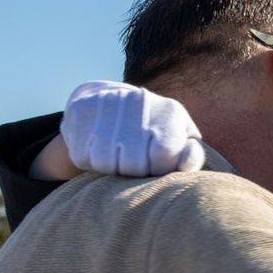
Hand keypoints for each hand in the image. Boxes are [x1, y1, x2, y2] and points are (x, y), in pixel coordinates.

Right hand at [61, 81, 204, 176]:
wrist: (115, 100)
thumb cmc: (156, 131)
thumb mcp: (180, 141)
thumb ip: (190, 157)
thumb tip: (187, 158)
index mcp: (170, 113)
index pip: (163, 156)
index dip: (158, 170)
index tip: (155, 166)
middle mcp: (138, 103)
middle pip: (133, 164)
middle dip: (134, 173)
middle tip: (136, 165)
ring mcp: (107, 105)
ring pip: (104, 163)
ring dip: (110, 170)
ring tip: (118, 159)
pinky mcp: (81, 110)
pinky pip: (81, 157)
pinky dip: (89, 163)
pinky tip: (99, 151)